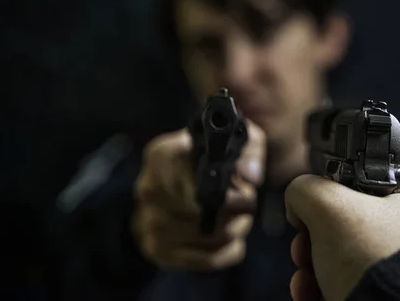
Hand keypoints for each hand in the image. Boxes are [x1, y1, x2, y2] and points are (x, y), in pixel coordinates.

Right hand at [133, 122, 265, 270]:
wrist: (173, 178)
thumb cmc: (208, 155)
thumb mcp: (233, 138)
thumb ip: (249, 150)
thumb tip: (251, 176)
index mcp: (162, 156)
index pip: (198, 184)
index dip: (230, 195)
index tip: (247, 195)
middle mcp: (148, 188)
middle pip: (202, 214)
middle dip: (235, 214)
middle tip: (247, 209)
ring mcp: (148, 221)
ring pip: (207, 238)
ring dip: (233, 232)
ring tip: (241, 221)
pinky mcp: (155, 249)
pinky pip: (203, 260)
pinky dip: (227, 253)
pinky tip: (235, 242)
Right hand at [284, 174, 399, 300]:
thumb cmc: (375, 260)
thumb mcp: (330, 205)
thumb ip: (306, 189)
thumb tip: (297, 202)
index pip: (365, 185)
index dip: (330, 193)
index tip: (310, 209)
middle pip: (346, 227)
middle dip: (312, 239)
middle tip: (302, 248)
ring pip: (341, 261)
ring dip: (310, 267)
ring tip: (302, 277)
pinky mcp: (386, 300)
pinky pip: (345, 287)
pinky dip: (319, 289)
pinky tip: (305, 292)